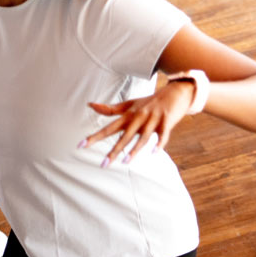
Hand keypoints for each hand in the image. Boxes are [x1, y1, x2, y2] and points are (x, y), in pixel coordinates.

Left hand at [81, 80, 195, 166]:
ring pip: (142, 137)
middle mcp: (139, 117)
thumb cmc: (149, 101)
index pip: (109, 128)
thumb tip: (90, 104)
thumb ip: (110, 109)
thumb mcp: (130, 104)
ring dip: (134, 150)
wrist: (174, 92)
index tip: (81, 145)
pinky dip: (159, 144)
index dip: (95, 136)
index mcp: (129, 115)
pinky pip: (162, 135)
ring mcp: (153, 119)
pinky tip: (153, 153)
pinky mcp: (166, 121)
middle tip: (103, 164)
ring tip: (124, 162)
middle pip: (124, 136)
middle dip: (114, 150)